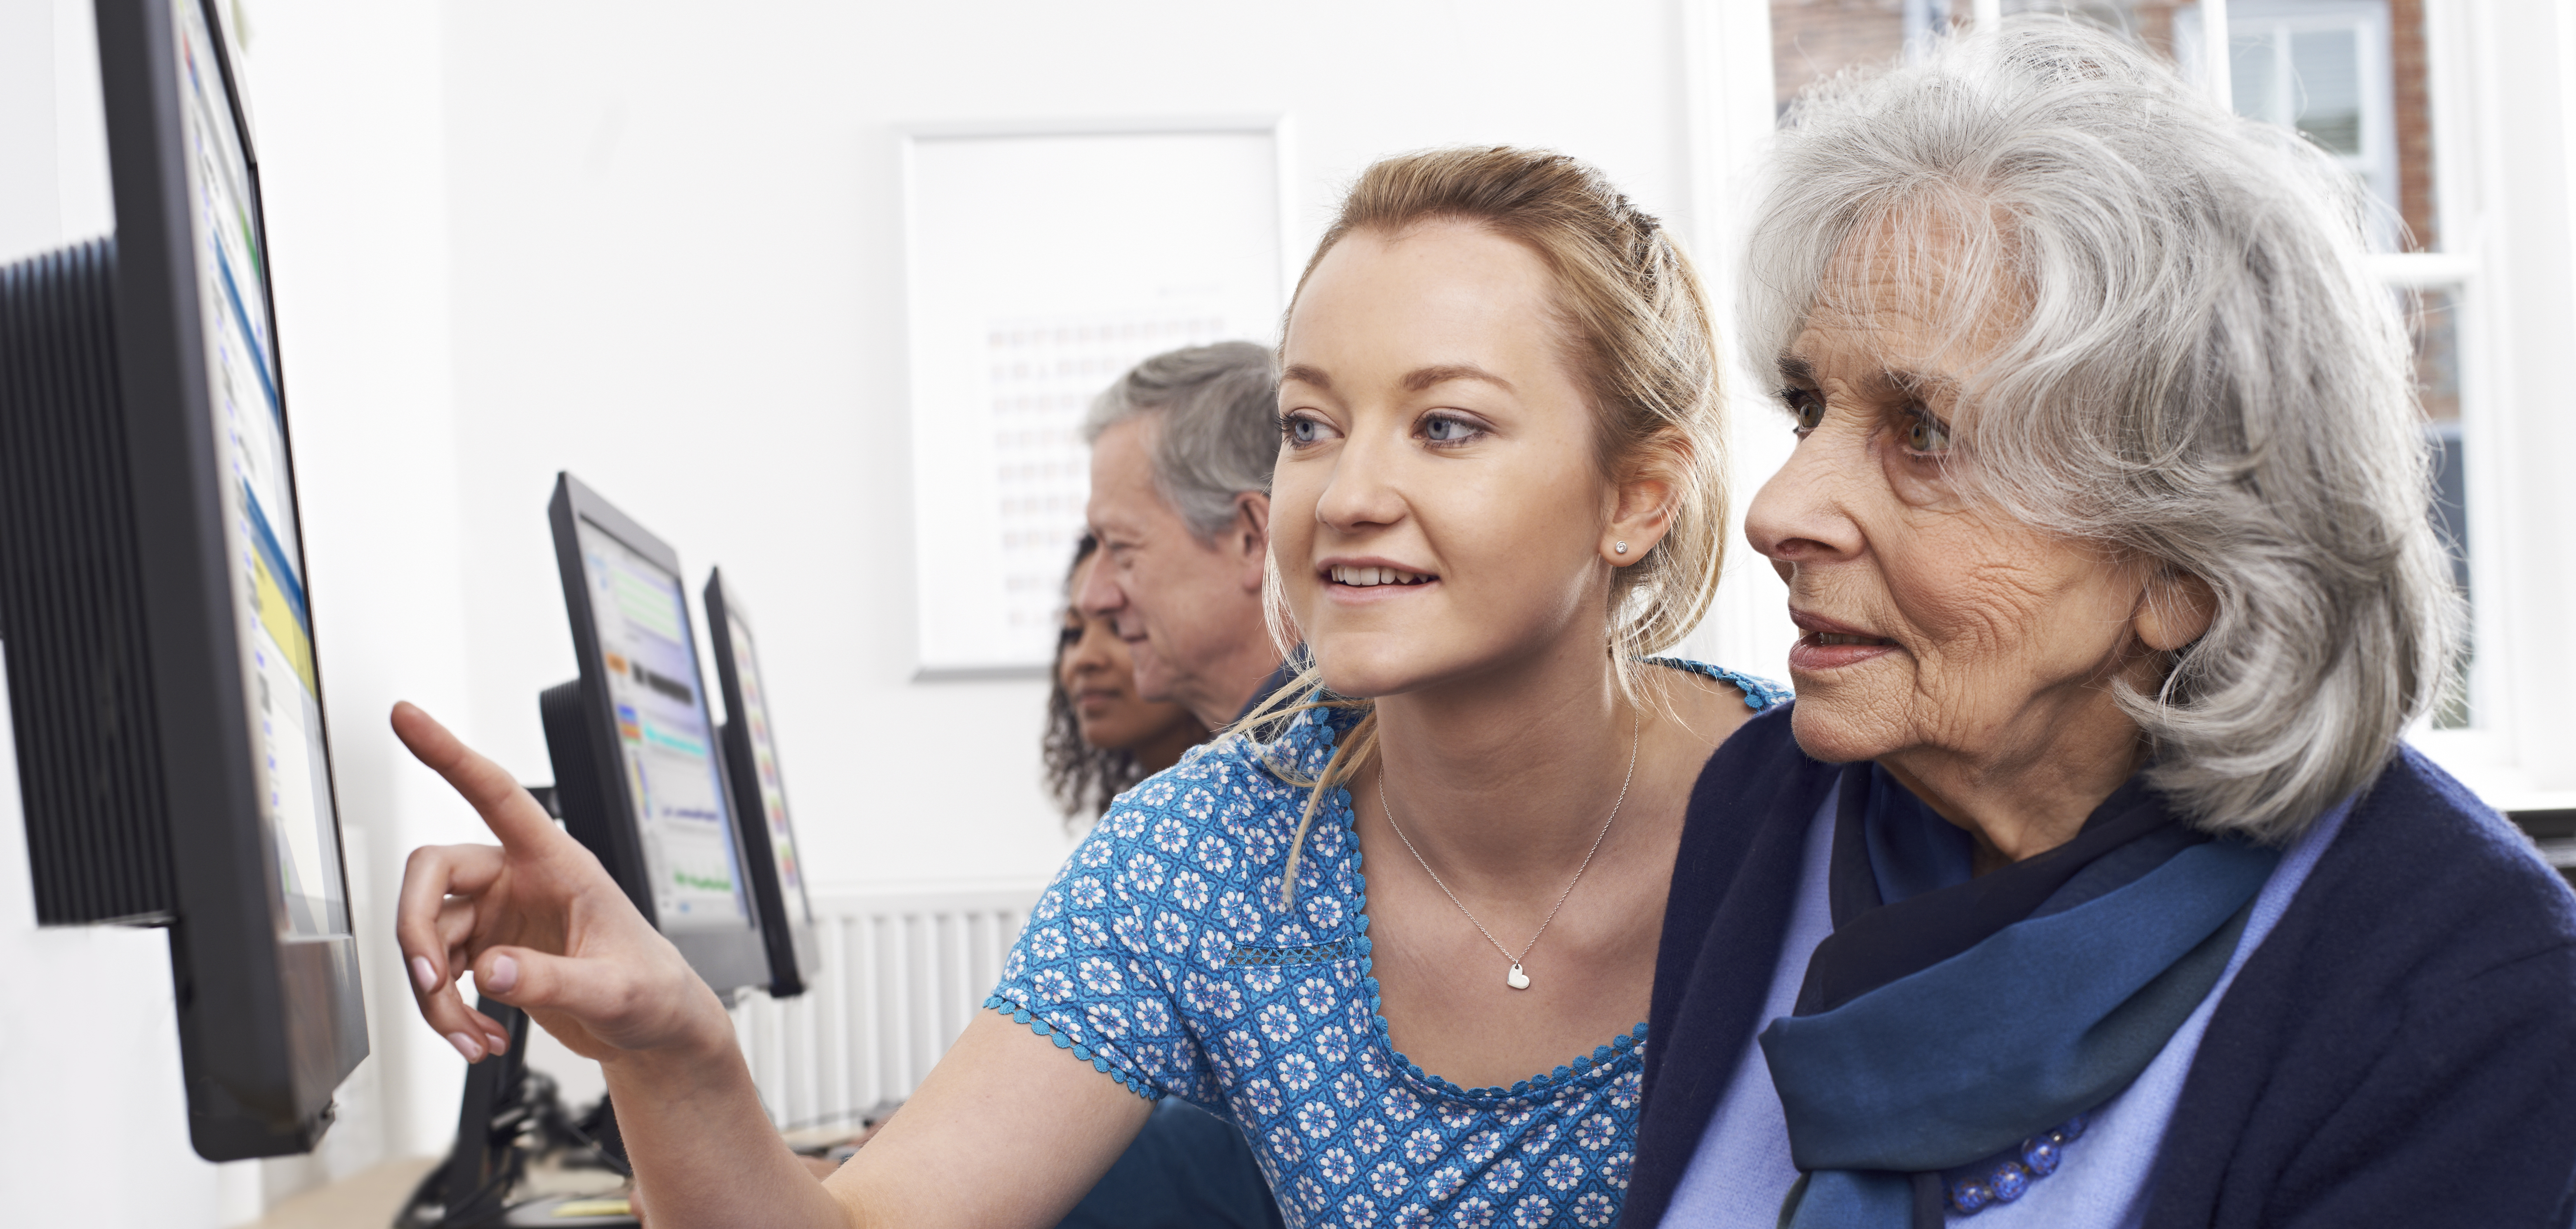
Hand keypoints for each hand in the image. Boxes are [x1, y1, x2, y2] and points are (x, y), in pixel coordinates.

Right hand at [391, 702, 731, 1066]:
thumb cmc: (653, 991)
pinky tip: (478, 1038)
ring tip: (471, 1038)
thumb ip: (553, 980)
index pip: (495, 792)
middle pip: (431, 874)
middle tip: (430, 982)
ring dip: (434, 994)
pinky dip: (446, 1010)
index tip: (405, 716)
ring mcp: (498, 915)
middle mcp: (518, 879)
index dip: (448, 753)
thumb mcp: (615, 990)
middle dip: (416, 931)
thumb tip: (491, 971)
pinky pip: (438, 973)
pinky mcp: (487, 952)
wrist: (654, 1028)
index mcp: (557, 861)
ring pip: (427, 936)